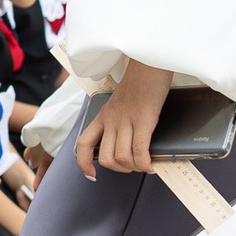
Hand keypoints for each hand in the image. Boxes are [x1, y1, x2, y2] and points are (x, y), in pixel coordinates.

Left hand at [77, 60, 173, 178]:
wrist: (150, 60)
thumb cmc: (142, 80)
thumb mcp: (122, 101)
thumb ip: (121, 118)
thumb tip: (132, 139)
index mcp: (103, 115)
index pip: (84, 144)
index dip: (84, 163)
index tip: (92, 174)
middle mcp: (111, 120)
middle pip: (107, 158)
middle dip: (120, 169)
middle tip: (133, 166)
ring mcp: (126, 120)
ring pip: (122, 158)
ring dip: (134, 168)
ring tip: (145, 164)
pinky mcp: (143, 120)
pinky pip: (139, 151)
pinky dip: (145, 163)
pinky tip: (151, 164)